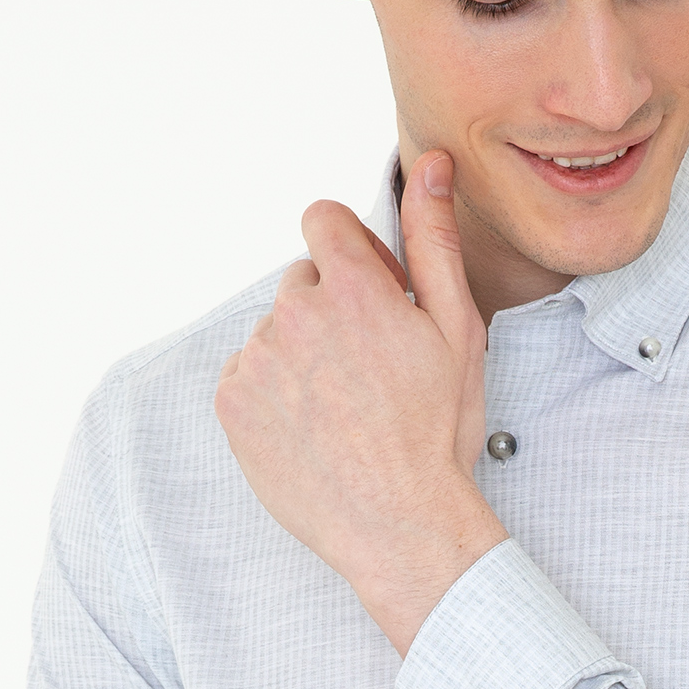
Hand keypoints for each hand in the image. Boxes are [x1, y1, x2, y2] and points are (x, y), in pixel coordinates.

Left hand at [213, 151, 506, 652]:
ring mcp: (258, 358)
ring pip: (275, 331)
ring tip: (343, 409)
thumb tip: (428, 163)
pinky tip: (313, 427)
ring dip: (302, 354)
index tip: (370, 292)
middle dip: (330, 311)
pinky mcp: (232, 401)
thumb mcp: (456, 330)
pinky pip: (246, 372)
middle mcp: (297, 312)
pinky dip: (273, 392)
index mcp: (355, 287)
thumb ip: (433, 239)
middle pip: (301, 281)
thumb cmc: (436, 432)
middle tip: (368, 371)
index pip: (322, 220)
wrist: (400, 525)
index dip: (349, 251)